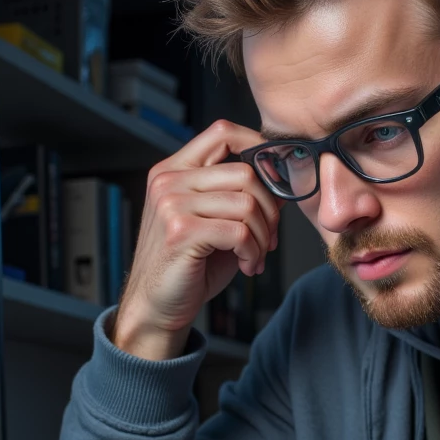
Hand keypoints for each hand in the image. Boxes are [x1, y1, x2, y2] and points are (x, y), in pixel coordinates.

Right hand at [112, 119, 279, 360]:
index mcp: (175, 169)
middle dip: (270, 209)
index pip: (223, 132)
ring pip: (247, 203)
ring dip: (262, 236)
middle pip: (245, 172)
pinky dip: (252, 252)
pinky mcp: (180, 231)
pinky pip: (239, 231)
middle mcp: (169, 180)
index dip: (259, 148)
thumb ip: (239, 195)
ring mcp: (171, 203)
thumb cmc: (190, 266)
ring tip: (254, 256)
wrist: (157, 306)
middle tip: (268, 238)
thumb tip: (282, 177)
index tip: (277, 180)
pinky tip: (246, 266)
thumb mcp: (216, 221)